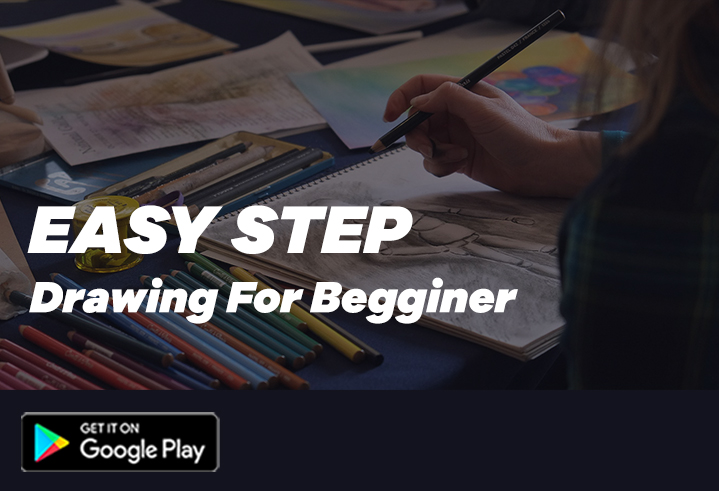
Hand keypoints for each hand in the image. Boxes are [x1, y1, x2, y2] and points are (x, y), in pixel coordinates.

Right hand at [383, 74, 601, 197]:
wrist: (542, 166)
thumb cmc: (520, 133)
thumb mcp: (483, 109)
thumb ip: (448, 99)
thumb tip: (417, 102)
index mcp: (462, 92)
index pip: (421, 87)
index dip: (401, 98)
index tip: (389, 117)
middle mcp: (457, 113)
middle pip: (417, 120)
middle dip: (417, 136)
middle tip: (430, 147)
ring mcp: (457, 136)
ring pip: (423, 144)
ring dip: (432, 154)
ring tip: (456, 158)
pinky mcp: (459, 159)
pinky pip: (434, 162)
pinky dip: (440, 166)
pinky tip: (460, 166)